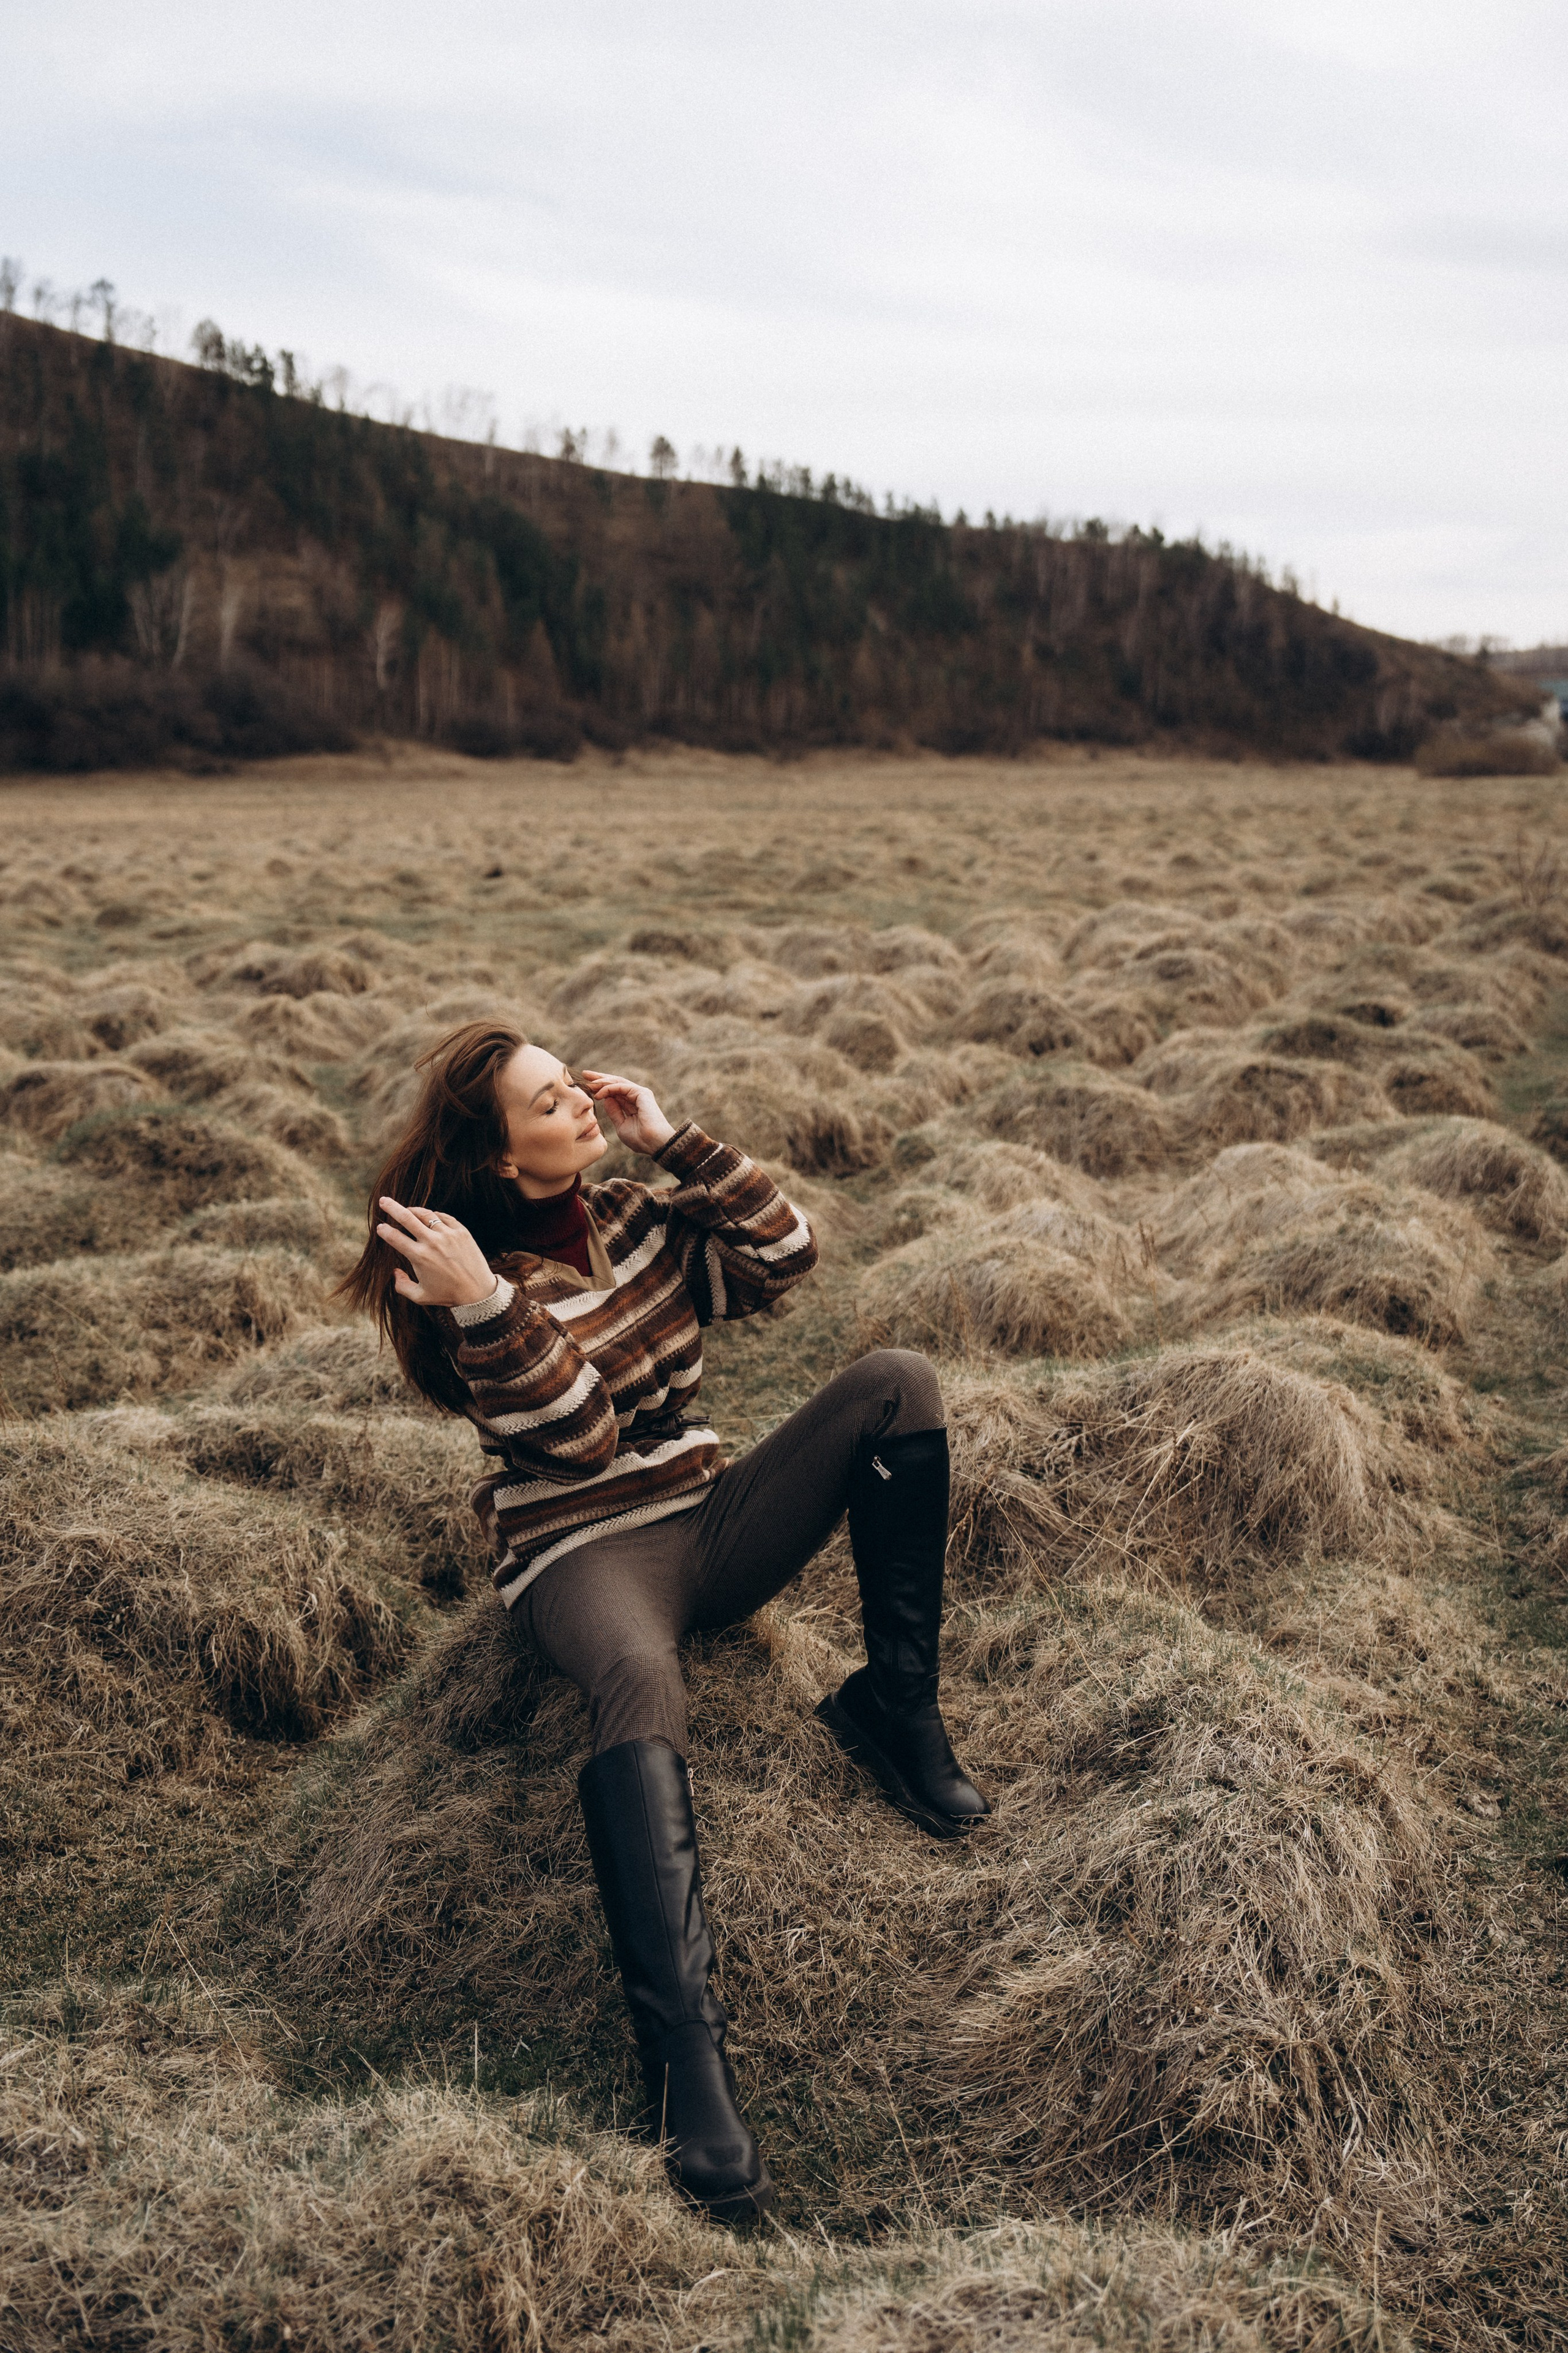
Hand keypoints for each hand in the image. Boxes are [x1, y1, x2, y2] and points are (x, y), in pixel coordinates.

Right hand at [377, 1199, 498, 1306]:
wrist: (478, 1292)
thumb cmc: (448, 1295)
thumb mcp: (421, 1296)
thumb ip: (402, 1286)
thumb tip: (395, 1272)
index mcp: (419, 1257)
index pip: (395, 1238)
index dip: (385, 1231)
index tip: (380, 1227)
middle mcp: (432, 1242)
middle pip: (407, 1218)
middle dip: (392, 1208)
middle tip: (383, 1200)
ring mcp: (448, 1235)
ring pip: (426, 1214)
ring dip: (413, 1209)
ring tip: (407, 1209)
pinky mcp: (461, 1231)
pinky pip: (443, 1217)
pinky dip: (434, 1215)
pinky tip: (428, 1216)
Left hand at [579, 1072, 676, 1156]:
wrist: (653, 1143)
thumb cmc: (640, 1140)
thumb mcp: (621, 1126)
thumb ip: (614, 1112)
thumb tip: (605, 1099)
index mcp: (632, 1105)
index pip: (614, 1092)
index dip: (600, 1088)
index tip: (586, 1086)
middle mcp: (636, 1096)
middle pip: (615, 1084)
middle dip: (599, 1079)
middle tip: (584, 1074)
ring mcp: (640, 1093)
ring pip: (617, 1082)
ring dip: (602, 1081)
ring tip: (588, 1082)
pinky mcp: (641, 1093)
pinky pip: (621, 1087)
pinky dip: (608, 1088)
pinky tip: (598, 1093)